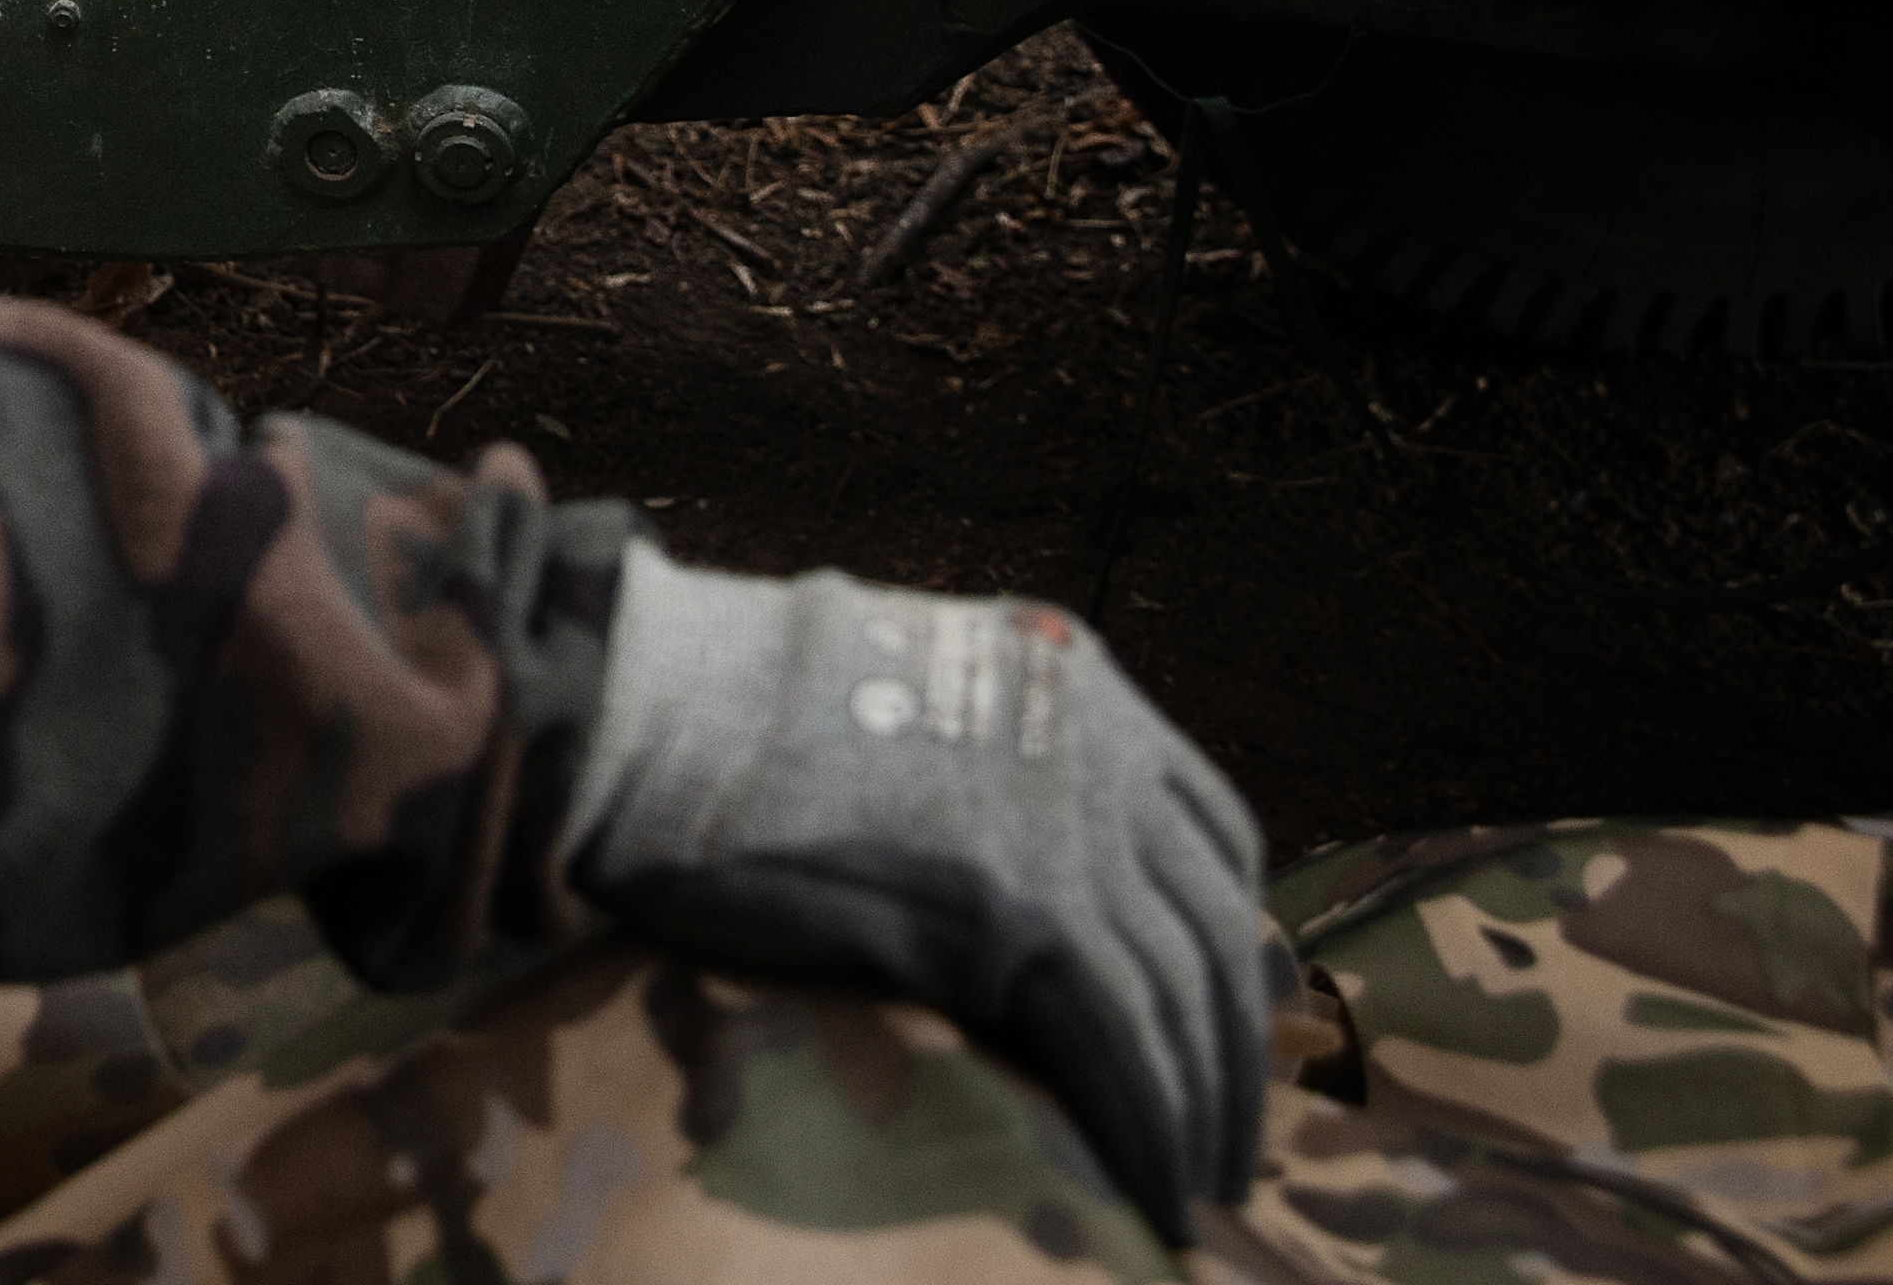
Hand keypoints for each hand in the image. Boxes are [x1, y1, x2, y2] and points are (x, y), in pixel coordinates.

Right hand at [564, 549, 1272, 1238]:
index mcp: (1079, 697)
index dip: (1236, 950)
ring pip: (1177, 1001)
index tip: (1234, 1026)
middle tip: (1233, 1149)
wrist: (657, 705)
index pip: (1213, 839)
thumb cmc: (742, 712)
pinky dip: (1141, 1132)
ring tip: (1197, 1193)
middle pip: (1209, 935)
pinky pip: (1113, 1049)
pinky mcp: (1010, 923)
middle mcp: (1094, 763)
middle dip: (1233, 1058)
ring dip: (1201, 1113)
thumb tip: (1026, 893)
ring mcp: (1059, 839)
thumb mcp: (912, 703)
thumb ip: (991, 776)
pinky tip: (1150, 1194)